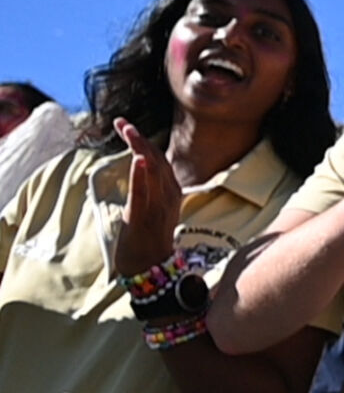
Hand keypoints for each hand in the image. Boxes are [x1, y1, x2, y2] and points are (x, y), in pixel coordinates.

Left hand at [113, 119, 182, 277]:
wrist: (151, 269)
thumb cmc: (148, 239)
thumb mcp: (154, 208)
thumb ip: (152, 187)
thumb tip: (143, 165)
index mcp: (172, 192)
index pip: (160, 159)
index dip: (144, 141)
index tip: (126, 125)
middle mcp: (169, 197)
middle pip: (157, 160)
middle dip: (140, 139)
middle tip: (124, 123)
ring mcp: (158, 208)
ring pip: (153, 172)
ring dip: (140, 149)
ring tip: (129, 132)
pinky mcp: (143, 219)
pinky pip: (143, 195)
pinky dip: (140, 176)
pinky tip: (137, 160)